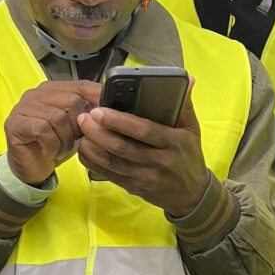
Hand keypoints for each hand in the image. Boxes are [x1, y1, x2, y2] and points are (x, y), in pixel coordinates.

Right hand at [4, 80, 100, 183]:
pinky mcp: (15, 123)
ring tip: (61, 148)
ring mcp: (23, 107)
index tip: (109, 111)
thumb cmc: (53, 145)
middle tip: (74, 140)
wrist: (30, 168)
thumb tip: (109, 107)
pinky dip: (52, 145)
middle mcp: (37, 94)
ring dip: (66, 139)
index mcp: (52, 90)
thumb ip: (87, 114)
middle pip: (72, 100)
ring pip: (59, 117)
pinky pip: (44, 130)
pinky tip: (50, 152)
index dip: (97, 97)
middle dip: (79, 126)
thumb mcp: (76, 128)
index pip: (81, 85)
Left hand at [76, 78, 209, 215]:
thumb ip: (185, 105)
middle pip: (122, 146)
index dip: (119, 121)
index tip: (99, 110)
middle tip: (84, 118)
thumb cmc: (190, 157)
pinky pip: (109, 174)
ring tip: (81, 131)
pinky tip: (84, 150)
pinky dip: (93, 162)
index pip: (143, 130)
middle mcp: (159, 160)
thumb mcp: (193, 130)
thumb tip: (187, 80)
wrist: (191, 194)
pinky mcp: (135, 187)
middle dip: (98, 132)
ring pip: (112, 161)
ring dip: (92, 146)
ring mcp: (145, 176)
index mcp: (173, 142)